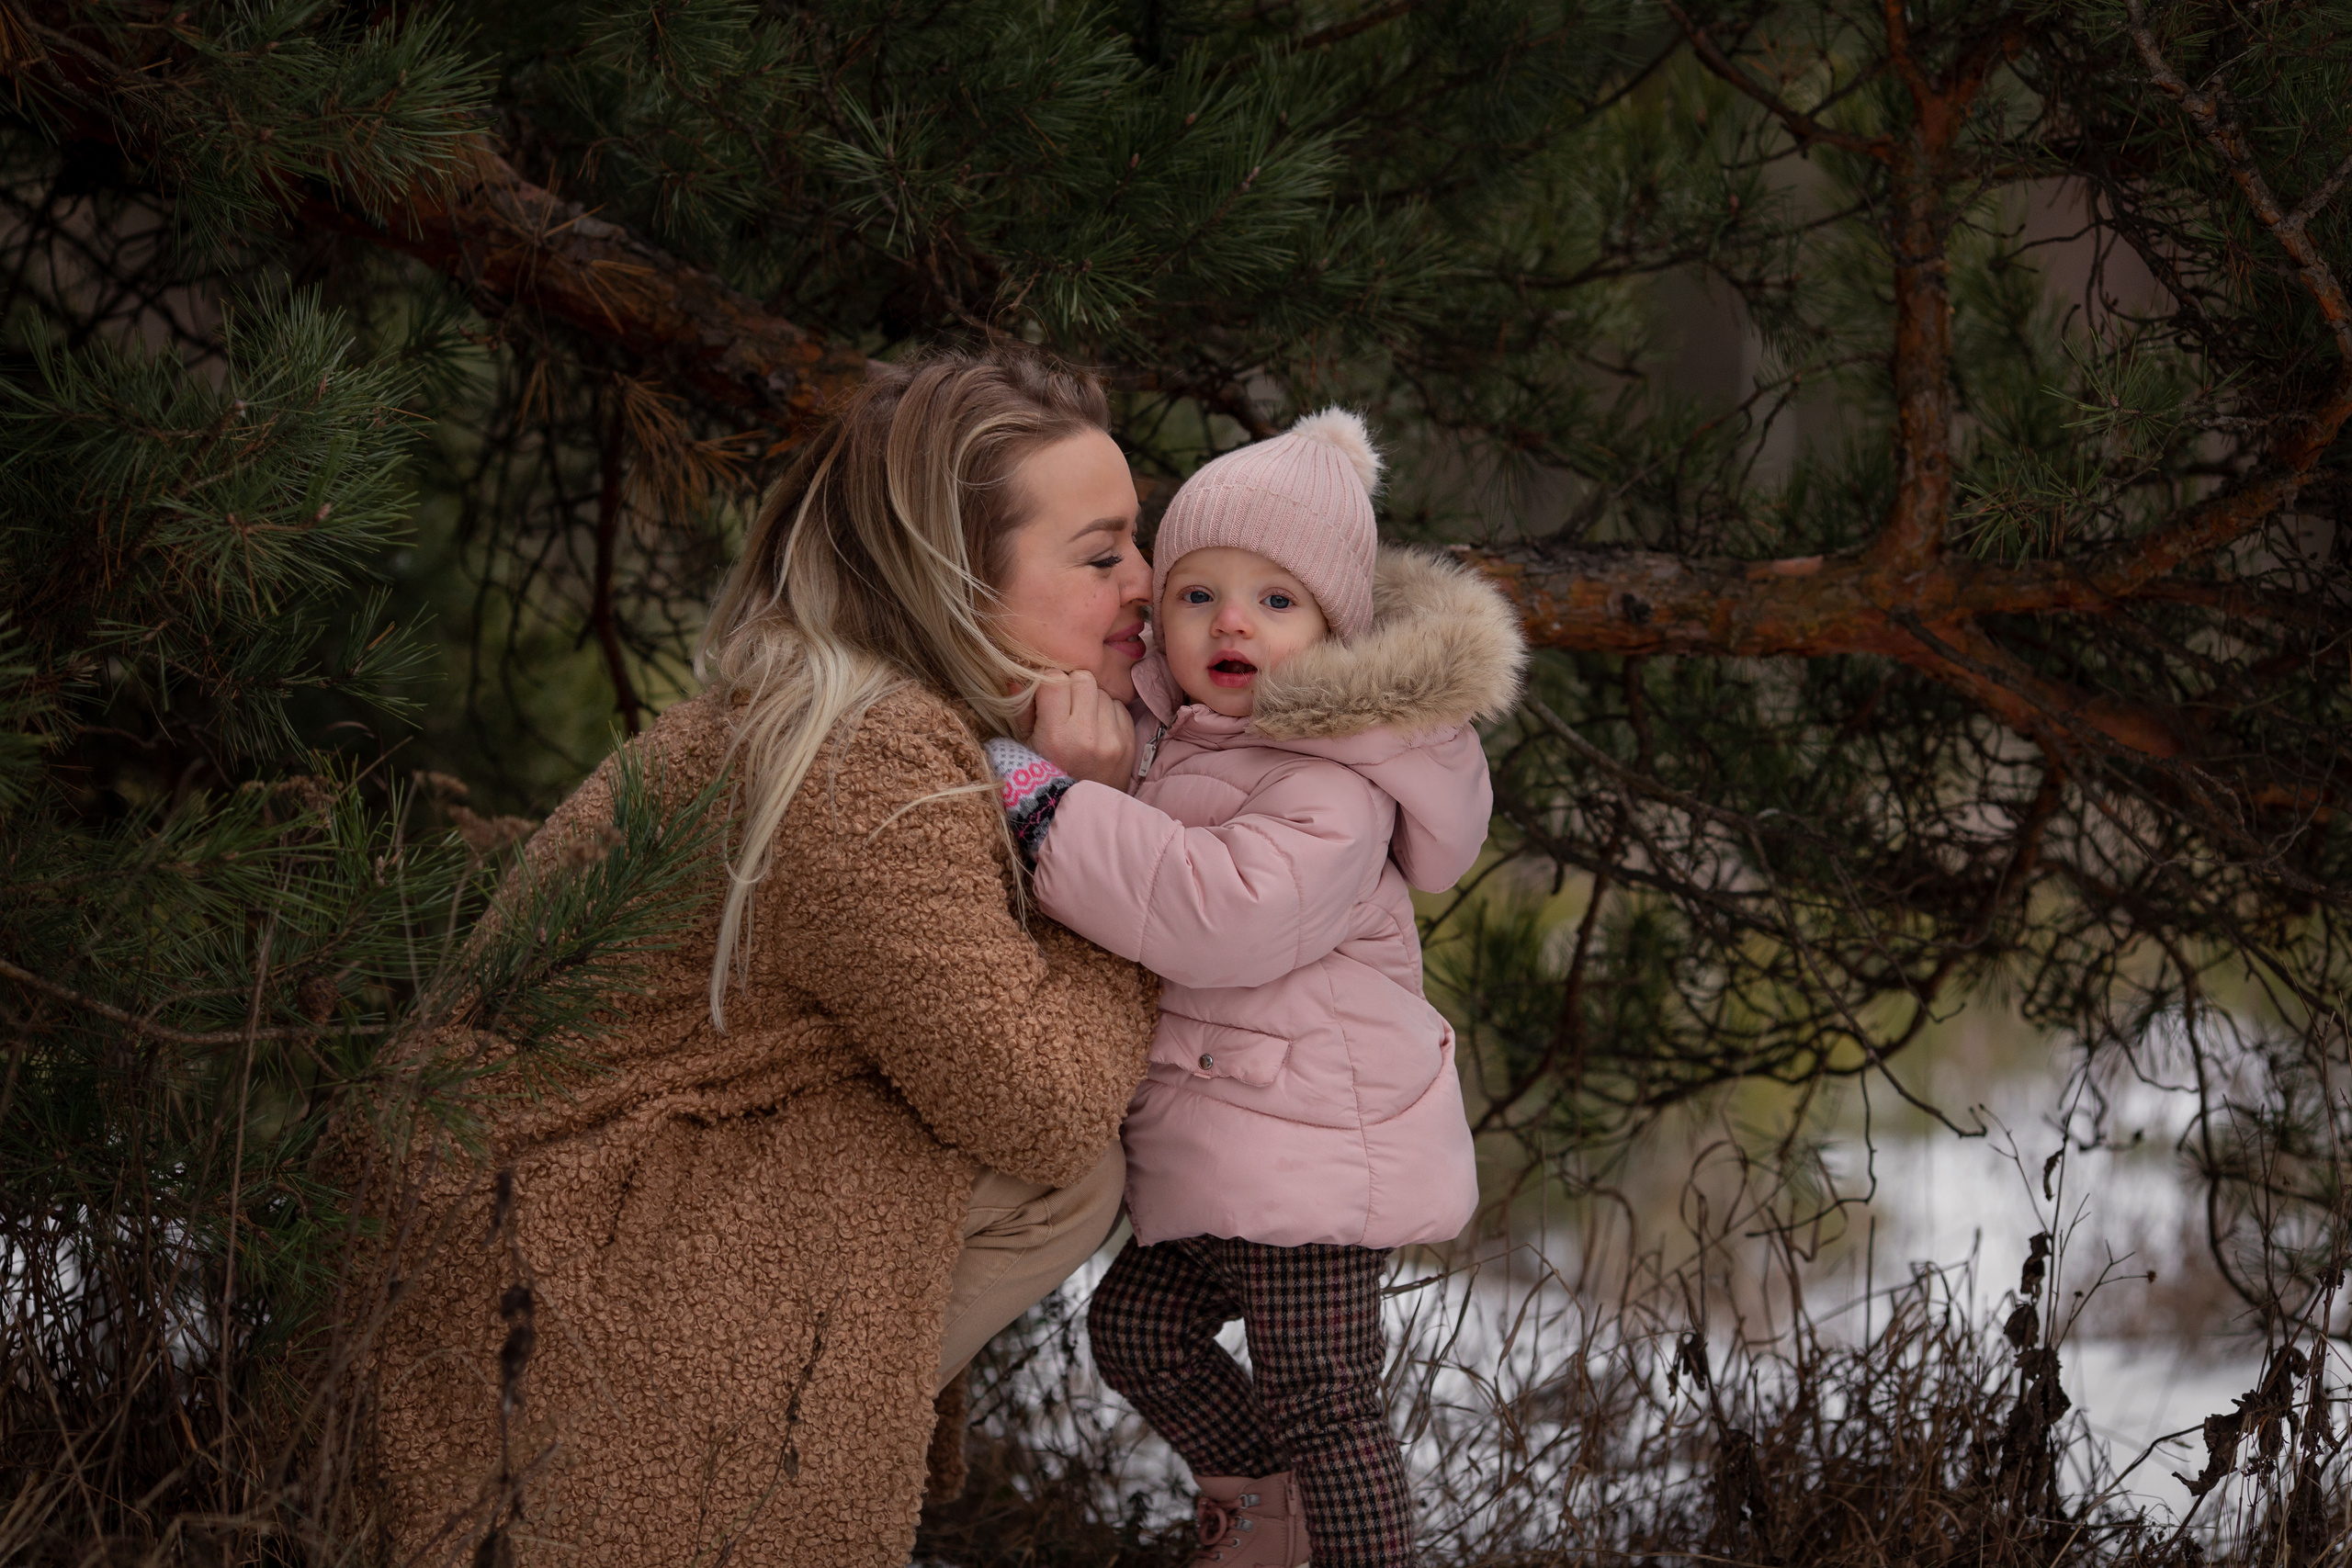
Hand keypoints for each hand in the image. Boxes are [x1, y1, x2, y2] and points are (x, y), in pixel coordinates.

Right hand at [1022, 670, 1135, 789]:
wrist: (1083, 812)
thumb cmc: (1047, 776)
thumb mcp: (1025, 748)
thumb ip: (1022, 712)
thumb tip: (1017, 680)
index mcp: (1056, 736)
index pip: (1055, 680)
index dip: (1048, 684)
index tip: (1046, 698)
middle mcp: (1087, 735)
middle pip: (1083, 679)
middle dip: (1072, 687)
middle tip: (1065, 707)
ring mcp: (1112, 739)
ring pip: (1102, 692)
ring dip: (1090, 700)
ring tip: (1081, 722)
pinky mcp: (1129, 742)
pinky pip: (1119, 706)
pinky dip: (1107, 713)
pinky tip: (1097, 731)